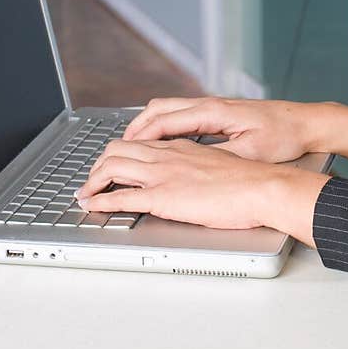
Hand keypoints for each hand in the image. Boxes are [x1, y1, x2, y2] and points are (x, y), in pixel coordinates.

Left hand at [75, 136, 285, 229]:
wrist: (262, 187)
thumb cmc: (249, 181)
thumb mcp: (219, 165)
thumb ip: (200, 167)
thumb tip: (192, 178)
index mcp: (181, 148)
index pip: (140, 142)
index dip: (119, 153)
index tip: (111, 165)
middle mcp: (168, 155)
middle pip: (118, 148)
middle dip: (98, 164)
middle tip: (92, 179)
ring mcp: (163, 174)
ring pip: (113, 166)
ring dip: (93, 180)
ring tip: (85, 193)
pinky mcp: (163, 197)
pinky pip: (121, 197)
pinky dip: (100, 201)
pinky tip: (92, 206)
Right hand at [121, 96, 321, 164]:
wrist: (306, 123)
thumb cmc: (283, 136)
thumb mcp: (249, 152)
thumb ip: (218, 157)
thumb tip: (189, 165)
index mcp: (213, 111)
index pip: (164, 119)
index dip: (139, 135)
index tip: (121, 150)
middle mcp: (210, 104)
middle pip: (159, 109)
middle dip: (135, 128)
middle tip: (115, 149)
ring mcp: (214, 107)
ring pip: (169, 110)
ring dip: (148, 126)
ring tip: (131, 146)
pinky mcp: (220, 114)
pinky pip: (182, 116)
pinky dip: (164, 126)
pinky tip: (162, 142)